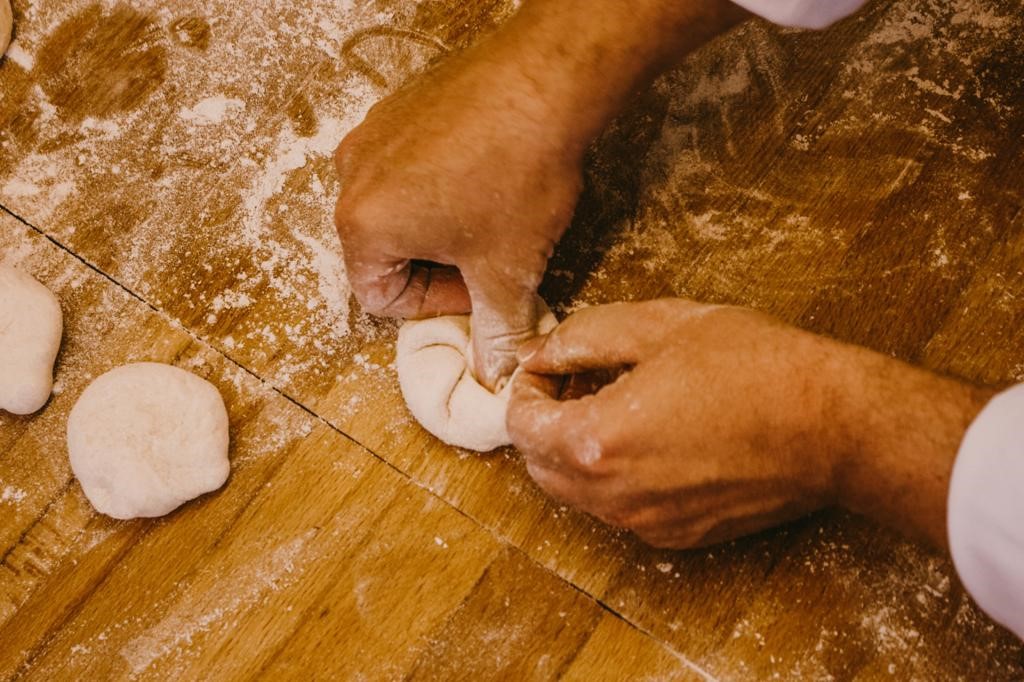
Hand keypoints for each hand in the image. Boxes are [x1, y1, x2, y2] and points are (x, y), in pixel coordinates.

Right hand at [334, 40, 583, 388]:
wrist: (546, 80)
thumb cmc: (516, 176)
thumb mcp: (507, 269)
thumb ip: (496, 329)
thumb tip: (496, 373)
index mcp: (361, 225)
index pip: (380, 297)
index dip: (435, 307)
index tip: (479, 294)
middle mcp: (352, 176)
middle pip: (385, 251)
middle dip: (437, 266)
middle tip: (489, 261)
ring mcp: (375, 133)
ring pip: (399, 207)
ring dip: (441, 226)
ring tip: (492, 219)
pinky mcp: (401, 105)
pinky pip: (411, 163)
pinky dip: (442, 183)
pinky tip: (489, 177)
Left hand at [507, 300, 990, 548]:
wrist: (834, 427)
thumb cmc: (755, 366)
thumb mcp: (659, 326)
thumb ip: (585, 338)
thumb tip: (543, 352)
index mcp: (598, 441)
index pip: (521, 424)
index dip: (527, 387)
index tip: (552, 365)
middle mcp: (613, 496)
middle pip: (539, 466)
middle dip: (544, 421)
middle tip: (579, 381)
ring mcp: (646, 523)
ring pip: (576, 492)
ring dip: (576, 450)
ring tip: (618, 403)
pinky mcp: (678, 536)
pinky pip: (619, 509)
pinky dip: (613, 476)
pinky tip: (652, 437)